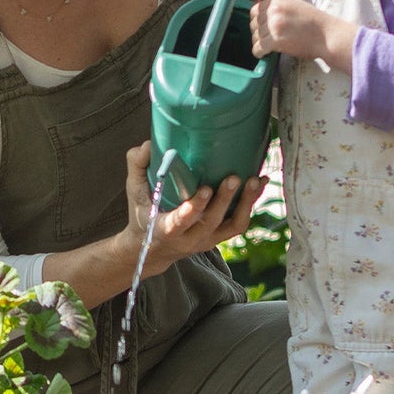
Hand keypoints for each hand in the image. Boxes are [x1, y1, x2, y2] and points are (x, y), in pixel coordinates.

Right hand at [124, 142, 265, 276]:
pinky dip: (251, 203)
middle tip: (233, 177)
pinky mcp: (219, 237)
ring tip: (254, 180)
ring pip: (232, 225)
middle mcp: (188, 239)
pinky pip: (239, 223)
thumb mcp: (133, 192)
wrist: (151, 249)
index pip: (180, 223)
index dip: (194, 208)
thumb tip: (149, 144)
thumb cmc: (143, 213)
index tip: (205, 189)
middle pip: (211, 222)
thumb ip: (137, 166)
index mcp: (165, 229)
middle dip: (224, 201)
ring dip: (245, 203)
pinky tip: (260, 183)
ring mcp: (207, 240)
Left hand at [249, 0, 356, 71]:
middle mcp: (274, 10)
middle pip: (253, 24)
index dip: (257, 21)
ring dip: (260, 43)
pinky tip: (265, 54)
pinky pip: (257, 48)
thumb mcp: (295, 6)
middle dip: (258, 33)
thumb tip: (261, 18)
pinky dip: (259, 53)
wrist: (328, 35)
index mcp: (279, 0)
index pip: (255, 10)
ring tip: (270, 47)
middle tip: (267, 40)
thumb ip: (278, 9)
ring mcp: (274, 24)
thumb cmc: (315, 24)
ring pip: (255, 37)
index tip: (263, 29)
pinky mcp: (275, 39)